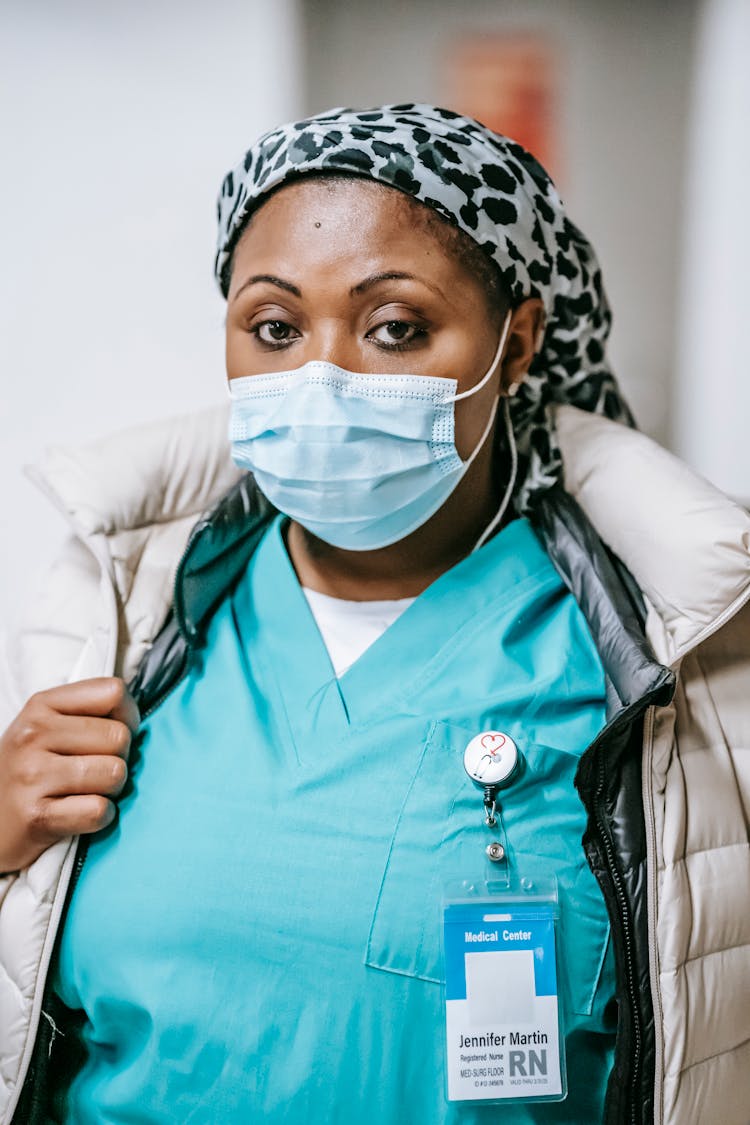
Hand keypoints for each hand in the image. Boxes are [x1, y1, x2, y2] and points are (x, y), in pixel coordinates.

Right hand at [0, 678, 139, 872]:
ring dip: (111, 790)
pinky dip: (100, 817)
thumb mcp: (47, 727)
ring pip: (115, 774)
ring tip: (86, 792)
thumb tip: (135, 716)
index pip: (113, 692)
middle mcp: (33, 735)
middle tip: (94, 771)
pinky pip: (100, 811)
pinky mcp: (37, 817)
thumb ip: (90, 712)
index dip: (126, 715)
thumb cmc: (30, 771)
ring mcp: (31, 776)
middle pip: (120, 737)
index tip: (111, 735)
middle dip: (118, 758)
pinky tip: (79, 814)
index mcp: (40, 706)